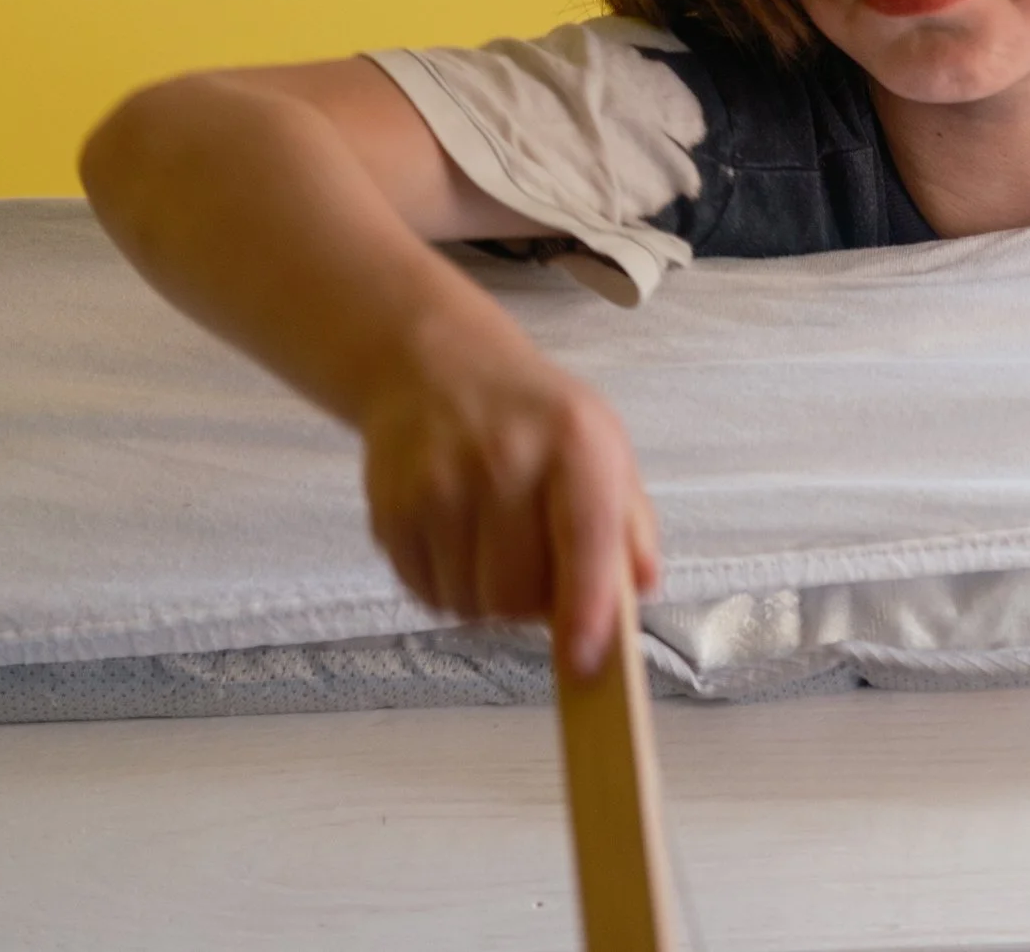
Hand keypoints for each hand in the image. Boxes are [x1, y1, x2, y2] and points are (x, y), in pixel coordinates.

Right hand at [358, 354, 658, 677]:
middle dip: (535, 606)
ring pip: (470, 605)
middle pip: (518, 594)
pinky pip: (427, 596)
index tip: (584, 661)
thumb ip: (628, 525)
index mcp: (573, 442)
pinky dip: (449, 590)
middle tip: (539, 568)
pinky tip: (458, 541)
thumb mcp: (602, 447)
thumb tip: (638, 590)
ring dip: (489, 600)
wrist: (434, 366)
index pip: (585, 539)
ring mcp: (438, 483)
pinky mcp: (391, 508)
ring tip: (495, 546)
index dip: (586, 609)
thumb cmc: (534, 418)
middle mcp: (502, 459)